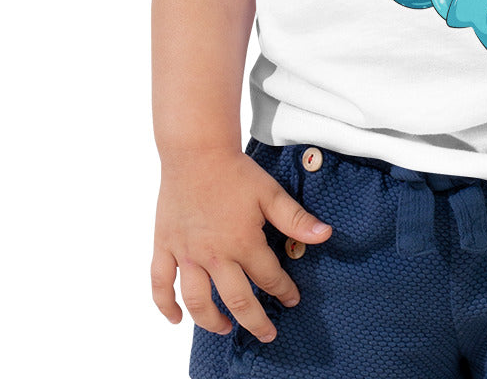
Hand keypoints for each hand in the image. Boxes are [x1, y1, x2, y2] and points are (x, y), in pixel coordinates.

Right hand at [151, 149, 331, 341]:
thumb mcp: (271, 193)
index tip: (292, 299)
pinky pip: (160, 284)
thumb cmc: (235, 172)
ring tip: (225, 328)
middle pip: (236, 300)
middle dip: (255, 321)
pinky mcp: (165, 246)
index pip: (269, 277)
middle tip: (267, 334)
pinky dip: (165, 305)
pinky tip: (175, 318)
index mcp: (243, 243)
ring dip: (211, 321)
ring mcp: (186, 254)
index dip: (284, 291)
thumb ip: (296, 219)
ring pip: (197, 301)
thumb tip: (325, 235)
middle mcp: (214, 256)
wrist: (196, 153)